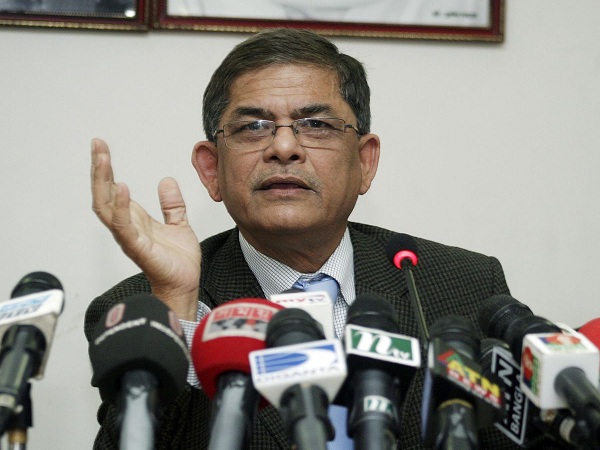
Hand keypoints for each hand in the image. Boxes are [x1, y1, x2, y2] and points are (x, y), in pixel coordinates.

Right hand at [91, 138, 200, 320]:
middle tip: (97, 145)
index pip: (113, 189)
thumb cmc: (177, 261)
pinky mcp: (138, 247)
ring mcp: (129, 237)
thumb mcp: (178, 224)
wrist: (185, 284)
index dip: (106, 169)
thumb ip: (172, 204)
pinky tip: (122, 188)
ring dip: (103, 182)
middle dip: (98, 169)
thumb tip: (167, 181)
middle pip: (103, 194)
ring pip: (106, 206)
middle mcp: (127, 226)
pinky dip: (121, 207)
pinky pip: (124, 226)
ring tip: (103, 159)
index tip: (101, 147)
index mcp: (135, 219)